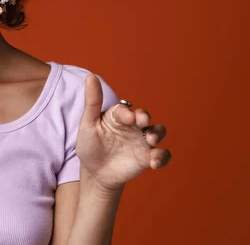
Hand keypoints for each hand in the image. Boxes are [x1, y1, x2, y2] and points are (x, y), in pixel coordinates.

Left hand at [76, 75, 171, 191]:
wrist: (95, 173)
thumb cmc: (89, 145)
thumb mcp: (88, 124)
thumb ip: (92, 102)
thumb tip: (91, 76)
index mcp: (118, 116)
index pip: (125, 110)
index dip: (128, 113)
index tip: (129, 118)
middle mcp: (133, 125)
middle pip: (145, 117)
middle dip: (146, 118)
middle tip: (143, 122)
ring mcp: (142, 141)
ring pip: (158, 131)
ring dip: (158, 133)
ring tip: (151, 141)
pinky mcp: (148, 157)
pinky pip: (162, 154)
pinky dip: (162, 157)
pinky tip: (154, 162)